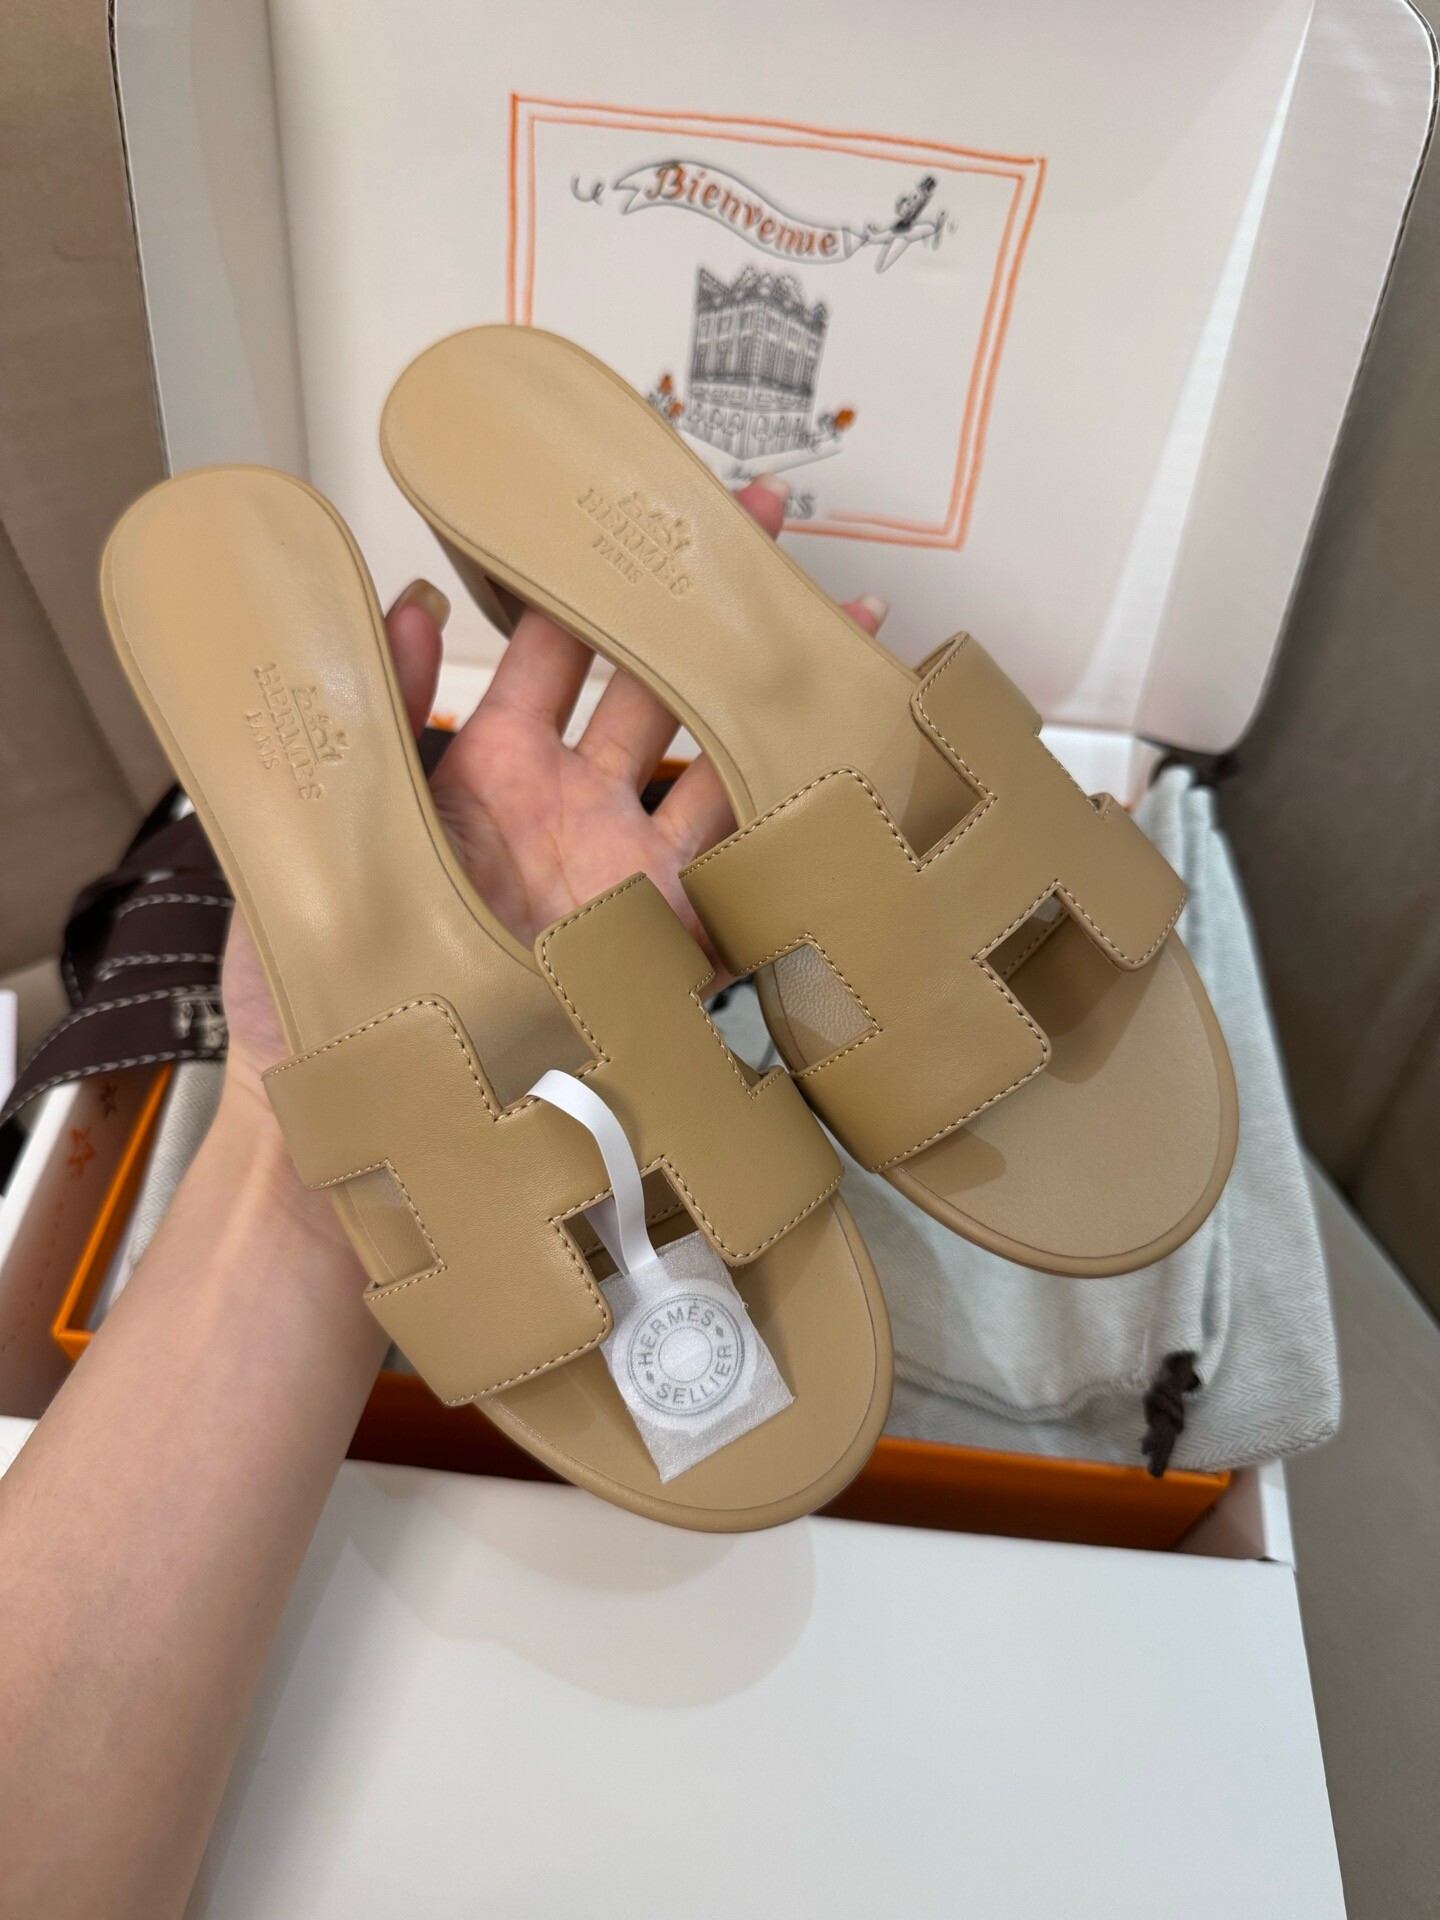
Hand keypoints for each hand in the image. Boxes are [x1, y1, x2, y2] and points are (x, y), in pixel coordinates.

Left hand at [222, 475, 885, 1095]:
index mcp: (485, 771)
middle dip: (703, 605)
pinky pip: (740, 862)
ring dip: (768, 689)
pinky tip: (841, 748)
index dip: (589, 577)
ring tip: (827, 620)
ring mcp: (626, 870)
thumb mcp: (328, 835)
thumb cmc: (323, 990)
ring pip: (715, 755)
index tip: (627, 509)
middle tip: (756, 522)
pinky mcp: (667, 937)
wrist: (373, 1123)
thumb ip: (372, 719)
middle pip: (651, 681)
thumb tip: (401, 599)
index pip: (547, 648)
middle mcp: (568, 809)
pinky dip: (793, 809)